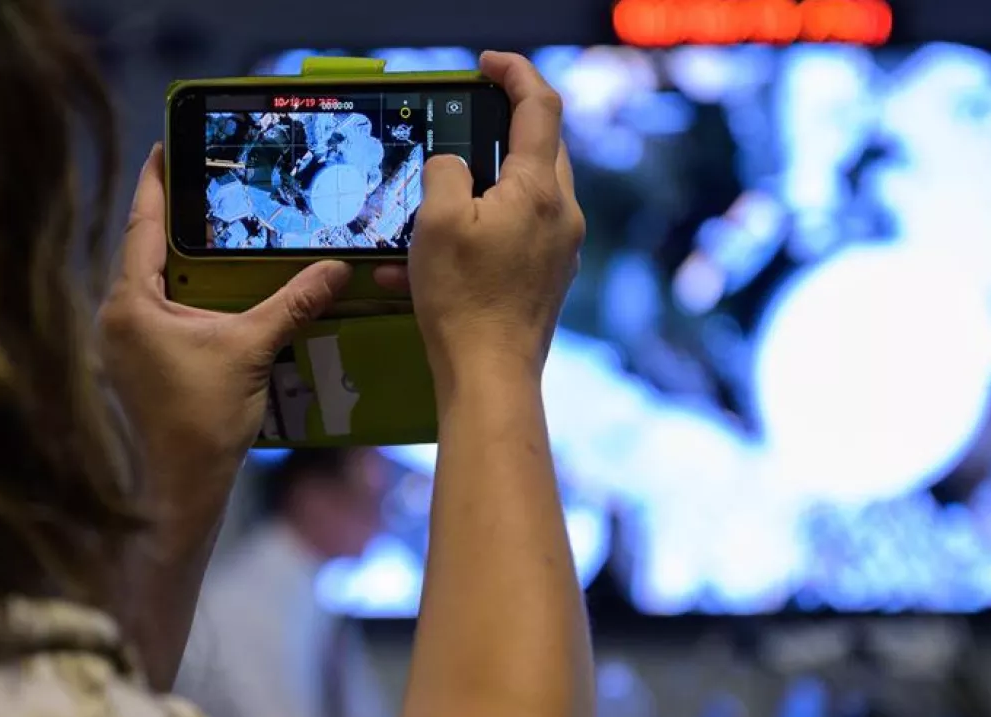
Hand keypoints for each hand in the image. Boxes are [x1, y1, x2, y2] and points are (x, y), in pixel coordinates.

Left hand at [99, 144, 351, 472]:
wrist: (182, 488)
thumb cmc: (203, 420)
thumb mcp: (252, 350)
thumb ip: (291, 304)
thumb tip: (335, 269)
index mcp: (131, 305)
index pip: (141, 228)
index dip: (154, 185)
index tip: (164, 147)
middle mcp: (117, 319)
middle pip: (148, 254)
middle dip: (178, 223)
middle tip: (207, 186)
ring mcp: (123, 346)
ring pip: (156, 287)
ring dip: (187, 265)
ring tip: (219, 234)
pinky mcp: (138, 366)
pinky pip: (162, 315)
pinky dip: (190, 298)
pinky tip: (221, 294)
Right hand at [400, 51, 583, 385]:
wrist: (490, 376)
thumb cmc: (464, 300)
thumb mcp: (436, 221)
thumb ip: (444, 172)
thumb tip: (452, 165)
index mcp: (539, 189)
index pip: (540, 106)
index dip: (516, 73)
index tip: (489, 65)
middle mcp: (561, 215)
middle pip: (541, 149)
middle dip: (503, 130)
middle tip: (465, 125)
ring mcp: (559, 250)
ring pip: (526, 196)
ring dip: (483, 190)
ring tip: (432, 210)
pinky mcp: (547, 280)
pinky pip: (515, 238)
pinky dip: (479, 235)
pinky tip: (429, 265)